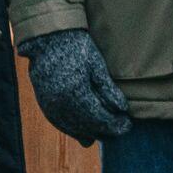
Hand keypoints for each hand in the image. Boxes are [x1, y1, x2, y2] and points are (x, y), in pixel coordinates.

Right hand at [23, 30, 133, 145]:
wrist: (48, 39)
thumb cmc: (77, 48)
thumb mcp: (96, 65)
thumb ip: (108, 89)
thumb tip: (122, 109)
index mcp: (75, 92)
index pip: (100, 118)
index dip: (115, 124)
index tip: (128, 124)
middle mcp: (60, 103)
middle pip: (87, 127)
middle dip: (106, 130)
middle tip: (121, 128)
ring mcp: (50, 106)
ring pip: (73, 129)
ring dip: (91, 132)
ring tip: (106, 129)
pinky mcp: (44, 105)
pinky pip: (61, 124)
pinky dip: (75, 129)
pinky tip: (86, 131)